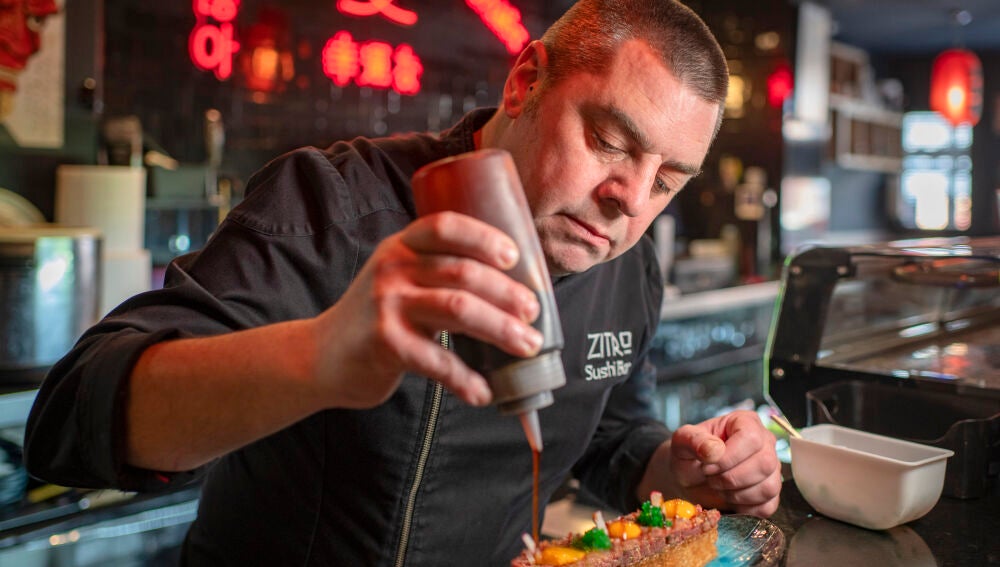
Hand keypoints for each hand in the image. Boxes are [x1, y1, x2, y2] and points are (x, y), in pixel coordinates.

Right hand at [311, 211, 542, 408]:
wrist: (320, 357)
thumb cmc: (377, 318)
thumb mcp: (399, 279)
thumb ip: (437, 273)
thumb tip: (513, 290)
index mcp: (402, 246)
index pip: (446, 226)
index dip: (484, 238)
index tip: (515, 258)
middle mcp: (393, 268)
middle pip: (464, 272)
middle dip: (508, 294)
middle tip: (534, 314)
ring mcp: (387, 304)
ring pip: (460, 309)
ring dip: (501, 330)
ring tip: (528, 347)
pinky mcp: (385, 344)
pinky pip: (438, 360)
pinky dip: (466, 380)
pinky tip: (483, 392)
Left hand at [640, 410, 780, 516]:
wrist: (689, 478)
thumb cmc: (689, 456)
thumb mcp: (682, 442)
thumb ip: (694, 441)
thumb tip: (714, 450)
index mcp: (745, 422)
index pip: (751, 438)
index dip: (728, 457)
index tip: (707, 465)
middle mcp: (765, 442)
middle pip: (765, 463)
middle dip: (731, 478)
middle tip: (710, 478)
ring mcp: (772, 468)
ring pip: (768, 487)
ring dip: (737, 494)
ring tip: (718, 486)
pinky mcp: (771, 493)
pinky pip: (767, 506)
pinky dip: (744, 507)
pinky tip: (729, 497)